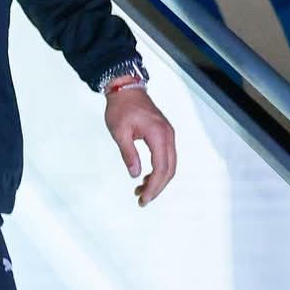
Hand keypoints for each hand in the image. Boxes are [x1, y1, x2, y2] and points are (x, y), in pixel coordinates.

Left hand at [105, 87, 176, 205]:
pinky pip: (166, 157)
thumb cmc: (121, 108)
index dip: (154, 186)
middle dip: (157, 187)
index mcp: (158, 134)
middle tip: (142, 200)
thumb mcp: (119, 132)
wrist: (126, 88)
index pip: (161, 168)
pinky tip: (145, 178)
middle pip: (170, 169)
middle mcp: (168, 136)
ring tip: (140, 191)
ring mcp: (168, 135)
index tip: (143, 198)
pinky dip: (158, 170)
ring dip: (158, 180)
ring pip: (170, 165)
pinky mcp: (164, 135)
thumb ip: (128, 154)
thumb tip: (135, 174)